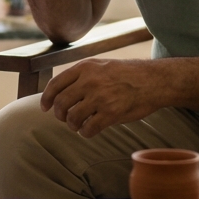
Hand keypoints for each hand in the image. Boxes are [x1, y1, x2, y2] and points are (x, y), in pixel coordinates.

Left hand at [40, 59, 162, 137]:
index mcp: (85, 67)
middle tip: (65, 119)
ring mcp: (100, 97)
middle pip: (61, 104)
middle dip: (60, 115)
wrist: (154, 80)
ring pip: (72, 118)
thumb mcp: (101, 65)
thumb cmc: (127, 74)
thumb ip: (82, 75)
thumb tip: (60, 92)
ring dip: (73, 125)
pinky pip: (88, 129)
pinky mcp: (111, 113)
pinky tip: (89, 131)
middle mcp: (90, 81)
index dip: (47, 98)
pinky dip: (85, 133)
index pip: (56, 84)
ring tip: (79, 125)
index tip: (45, 108)